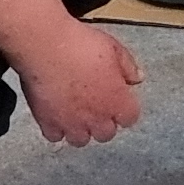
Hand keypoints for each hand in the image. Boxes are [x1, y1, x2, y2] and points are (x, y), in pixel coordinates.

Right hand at [13, 16, 143, 146]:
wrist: (46, 47)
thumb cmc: (81, 44)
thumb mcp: (113, 48)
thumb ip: (128, 67)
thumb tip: (137, 78)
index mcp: (117, 101)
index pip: (130, 118)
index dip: (124, 109)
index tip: (119, 100)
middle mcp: (96, 118)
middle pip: (106, 134)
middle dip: (104, 122)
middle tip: (97, 106)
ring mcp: (71, 123)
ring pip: (81, 140)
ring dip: (81, 129)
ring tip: (76, 113)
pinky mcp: (48, 122)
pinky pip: (55, 136)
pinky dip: (56, 128)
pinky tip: (56, 114)